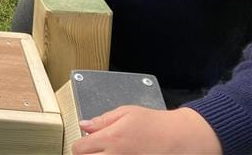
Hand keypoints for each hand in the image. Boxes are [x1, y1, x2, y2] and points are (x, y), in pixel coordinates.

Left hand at [73, 106, 220, 154]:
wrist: (183, 139)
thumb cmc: (157, 125)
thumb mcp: (127, 113)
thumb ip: (102, 120)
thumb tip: (84, 125)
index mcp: (111, 139)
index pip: (79, 149)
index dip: (80, 146)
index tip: (85, 144)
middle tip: (95, 152)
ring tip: (109, 154)